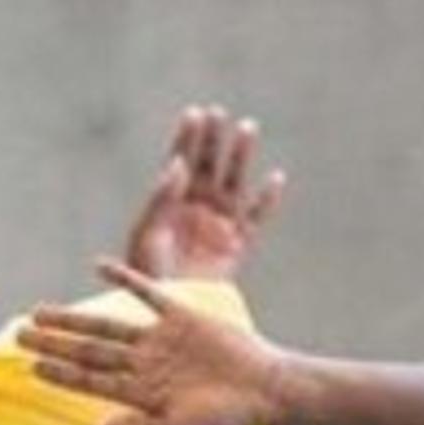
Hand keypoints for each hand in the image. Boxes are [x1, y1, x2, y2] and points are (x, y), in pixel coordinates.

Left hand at [22, 261, 292, 424]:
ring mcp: (162, 340)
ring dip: (73, 318)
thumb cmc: (230, 420)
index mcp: (142, 395)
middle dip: (54, 344)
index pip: (91, 382)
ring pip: (107, 325)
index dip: (60, 373)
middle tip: (18, 333)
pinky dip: (125, 277)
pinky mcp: (183, 316)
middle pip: (89, 352)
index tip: (30, 366)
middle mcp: (146, 366)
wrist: (270, 391)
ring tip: (39, 312)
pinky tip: (99, 265)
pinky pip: (148, 292)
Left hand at [119, 103, 285, 283]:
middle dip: (214, 140)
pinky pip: (256, 219)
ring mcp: (218, 225)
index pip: (180, 161)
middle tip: (220, 113)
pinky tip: (276, 178)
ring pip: (233, 183)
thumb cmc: (147, 274)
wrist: (168, 310)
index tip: (195, 113)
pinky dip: (267, 200)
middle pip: (208, 166)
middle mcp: (196, 209)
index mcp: (170, 203)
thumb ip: (161, 199)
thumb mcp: (147, 234)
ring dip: (240, 157)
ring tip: (247, 128)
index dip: (188, 138)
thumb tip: (178, 163)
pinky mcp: (237, 247)